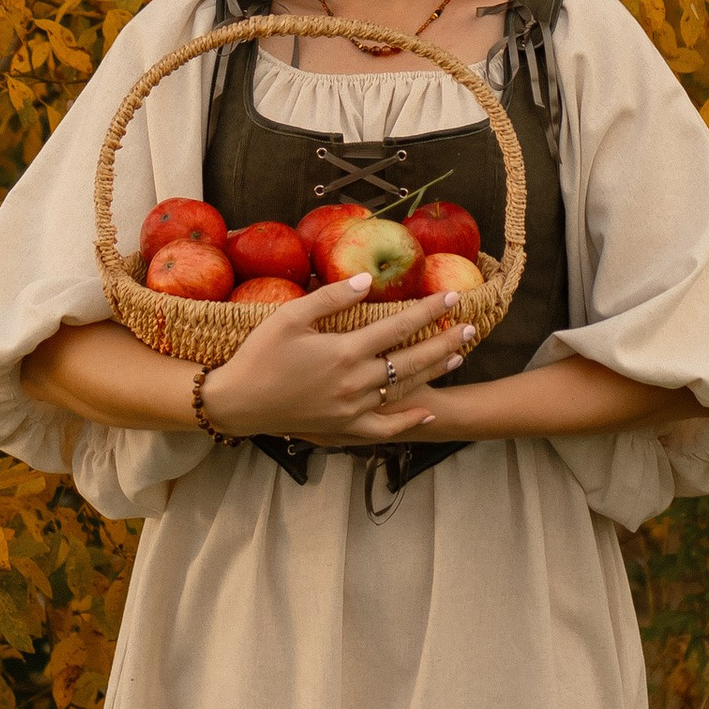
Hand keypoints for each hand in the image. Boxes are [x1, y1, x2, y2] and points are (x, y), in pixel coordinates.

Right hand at [202, 275, 468, 449]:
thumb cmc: (259, 355)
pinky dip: (408, 421)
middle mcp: (355, 383)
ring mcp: (352, 410)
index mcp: (344, 352)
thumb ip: (331, 298)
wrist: (238, 404)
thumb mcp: (289, 317)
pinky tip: (427, 412)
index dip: (428, 311)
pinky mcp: (344, 429)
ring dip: (433, 373)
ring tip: (458, 356)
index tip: (451, 297)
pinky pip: (384, 429)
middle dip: (444, 341)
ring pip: (404, 390)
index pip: (398, 327)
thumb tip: (369, 279)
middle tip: (470, 327)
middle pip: (412, 360)